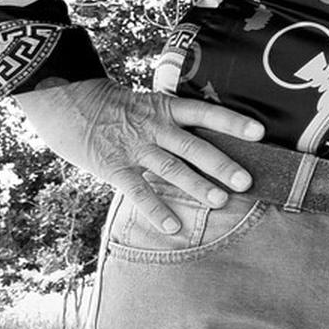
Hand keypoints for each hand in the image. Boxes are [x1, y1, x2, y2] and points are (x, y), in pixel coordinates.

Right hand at [15, 78, 262, 234]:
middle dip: (221, 164)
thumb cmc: (116, 107)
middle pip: (194, 146)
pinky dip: (156, 209)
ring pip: (170, 168)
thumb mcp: (149, 104)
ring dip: (196, 186)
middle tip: (246, 181)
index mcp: (166, 108)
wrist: (67, 102)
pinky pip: (137, 191)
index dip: (233, 121)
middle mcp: (154, 126)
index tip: (260, 133)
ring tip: (220, 201)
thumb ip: (176, 121)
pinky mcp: (113, 167)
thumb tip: (213, 140)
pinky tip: (173, 227)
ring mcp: (134, 147)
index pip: (206, 112)